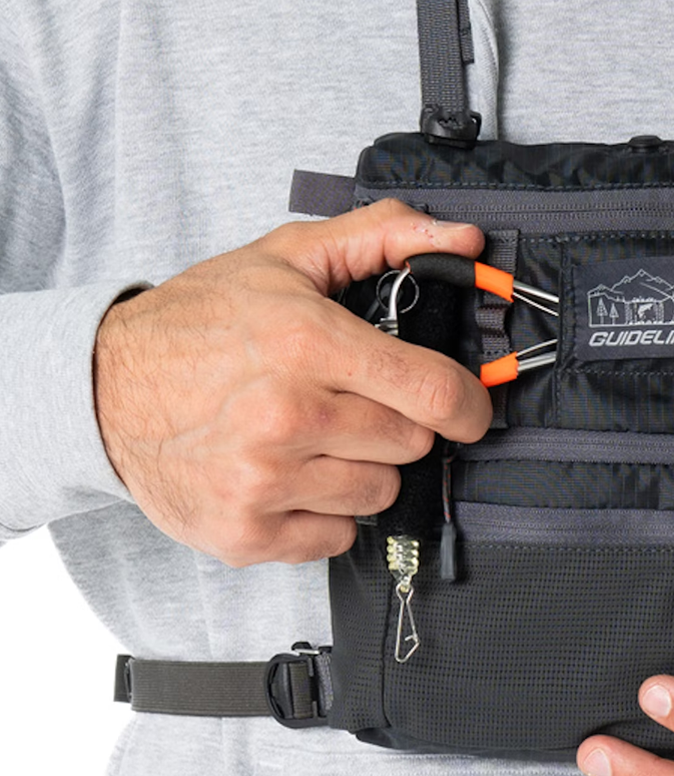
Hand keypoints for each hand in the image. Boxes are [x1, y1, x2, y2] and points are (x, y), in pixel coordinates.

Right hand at [94, 201, 490, 565]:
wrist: (103, 389)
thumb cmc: (198, 322)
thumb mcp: (286, 257)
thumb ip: (383, 237)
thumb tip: (465, 242)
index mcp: (305, 343)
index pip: (434, 393)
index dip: (468, 404)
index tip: (468, 408)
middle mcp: (285, 416)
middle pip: (411, 446)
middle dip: (396, 424)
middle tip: (352, 404)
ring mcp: (262, 482)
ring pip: (379, 494)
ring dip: (361, 469)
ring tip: (311, 438)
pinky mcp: (244, 533)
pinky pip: (338, 537)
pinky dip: (324, 512)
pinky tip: (289, 477)